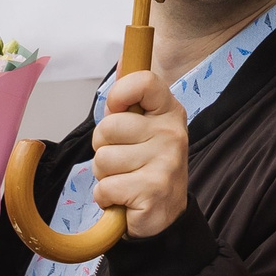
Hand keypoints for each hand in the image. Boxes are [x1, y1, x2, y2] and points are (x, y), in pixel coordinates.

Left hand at [89, 70, 187, 238]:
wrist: (165, 216)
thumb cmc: (147, 167)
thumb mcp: (144, 129)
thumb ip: (130, 102)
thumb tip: (123, 60)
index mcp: (169, 112)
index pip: (144, 82)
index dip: (119, 94)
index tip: (116, 110)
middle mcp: (172, 133)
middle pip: (108, 127)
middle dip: (103, 147)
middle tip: (122, 160)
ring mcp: (165, 162)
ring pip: (102, 159)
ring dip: (105, 176)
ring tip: (125, 180)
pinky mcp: (153, 191)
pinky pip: (105, 187)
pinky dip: (106, 197)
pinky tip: (124, 199)